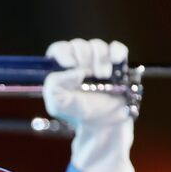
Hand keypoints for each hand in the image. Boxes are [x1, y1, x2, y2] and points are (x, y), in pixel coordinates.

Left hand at [43, 38, 135, 171]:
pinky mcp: (117, 65)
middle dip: (84, 57)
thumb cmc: (77, 115)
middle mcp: (80, 62)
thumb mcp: (57, 104)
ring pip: (97, 45)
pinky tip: (115, 64)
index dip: (65, 52)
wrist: (102, 126)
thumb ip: (54, 85)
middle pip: (79, 45)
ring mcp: (99, 62)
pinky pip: (117, 48)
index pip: (60, 49)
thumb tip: (73, 70)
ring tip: (102, 76)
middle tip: (89, 75)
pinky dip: (116, 52)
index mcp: (63, 69)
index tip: (70, 64)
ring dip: (100, 59)